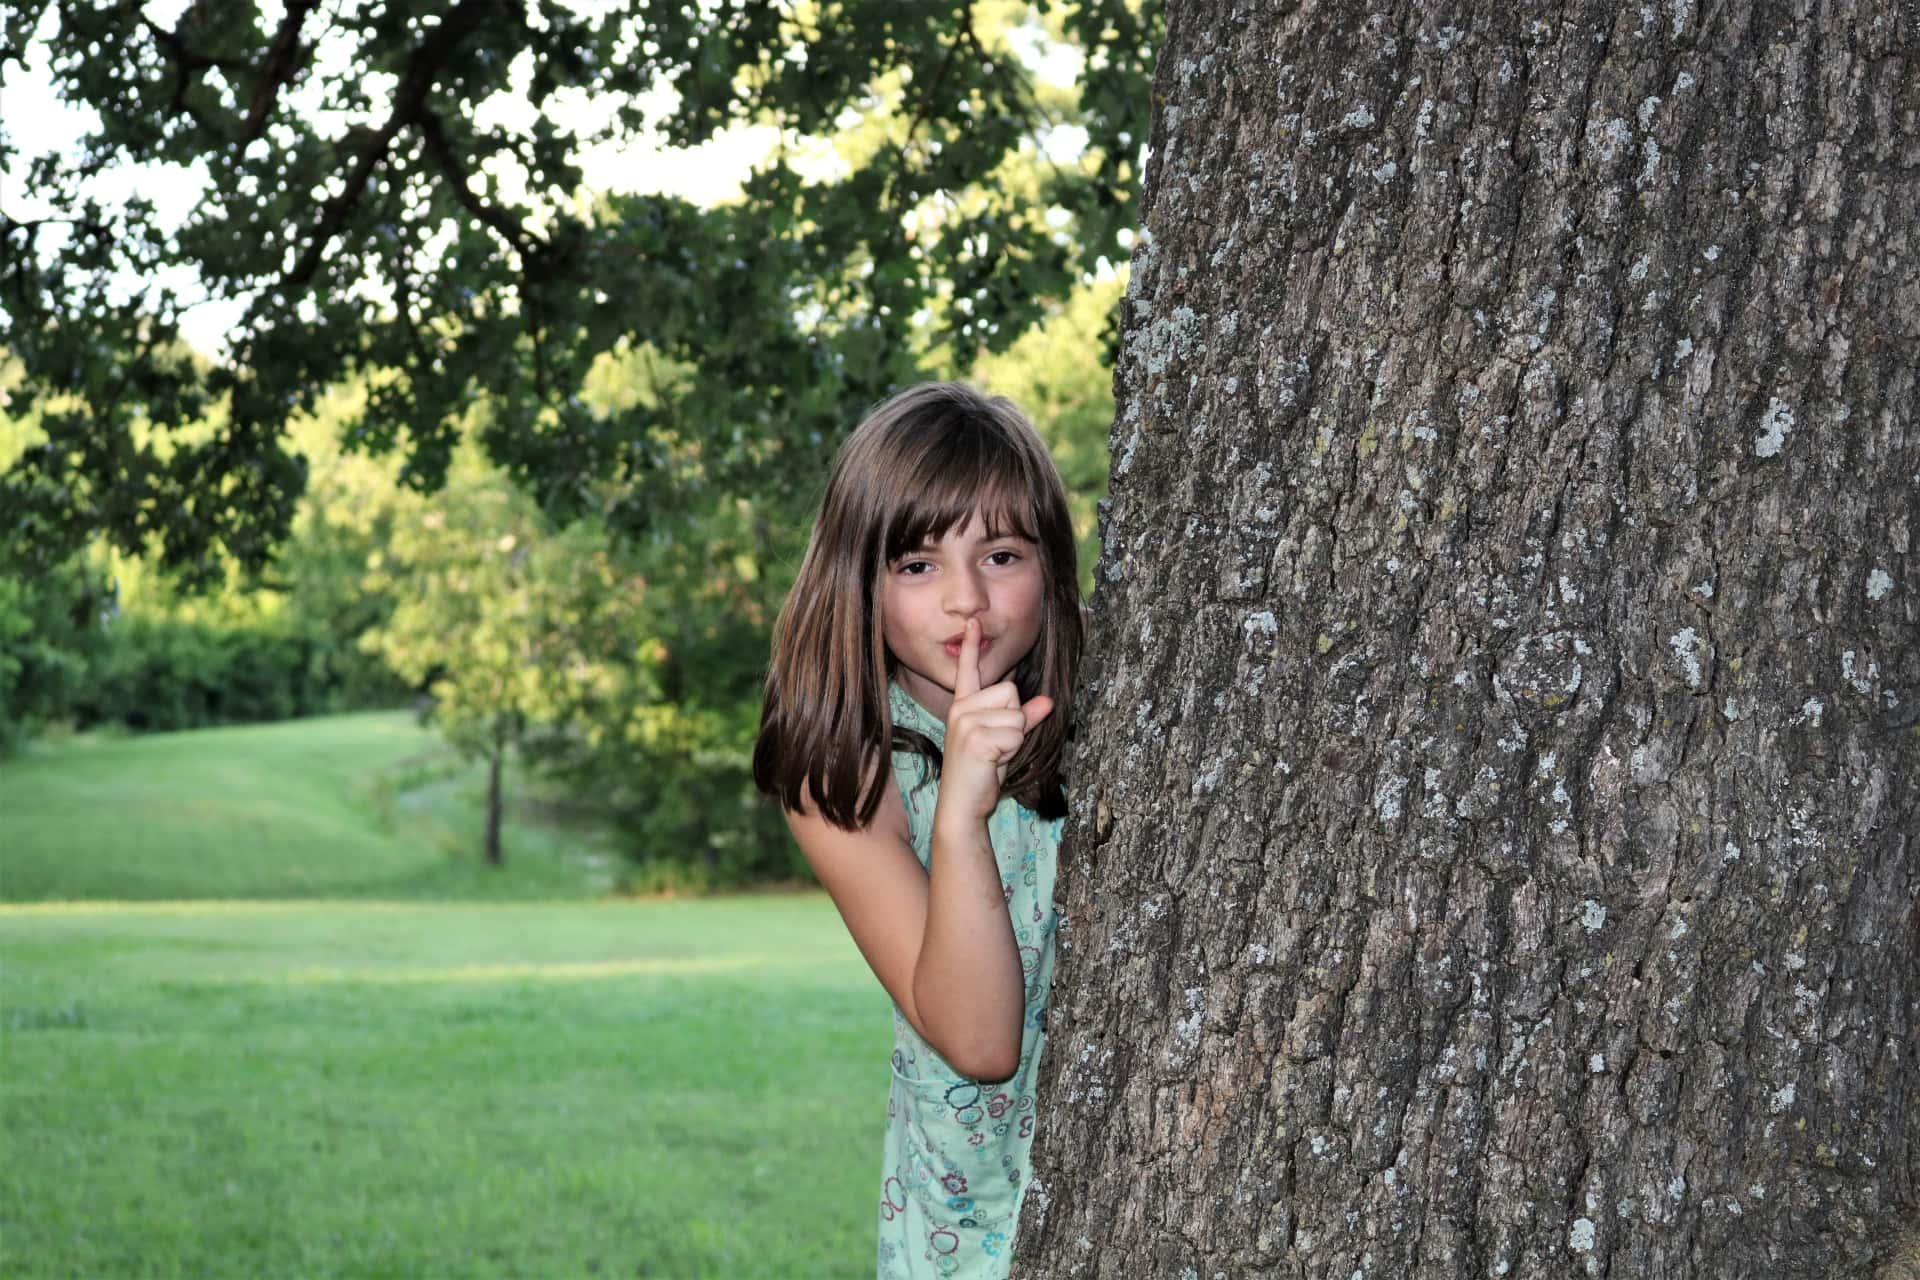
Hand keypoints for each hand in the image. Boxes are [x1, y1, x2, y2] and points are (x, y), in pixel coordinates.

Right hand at [939, 617, 1053, 824]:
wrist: (963, 804)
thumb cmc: (982, 772)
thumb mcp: (1005, 741)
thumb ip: (1024, 718)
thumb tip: (1048, 701)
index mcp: (964, 706)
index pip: (970, 671)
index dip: (973, 645)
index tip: (973, 621)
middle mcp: (961, 709)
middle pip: (1011, 692)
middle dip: (1015, 720)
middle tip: (996, 745)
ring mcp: (966, 722)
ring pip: (1016, 715)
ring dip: (1014, 738)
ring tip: (993, 755)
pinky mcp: (975, 737)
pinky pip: (1015, 734)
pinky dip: (1012, 751)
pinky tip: (992, 762)